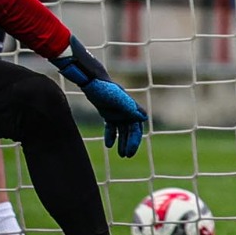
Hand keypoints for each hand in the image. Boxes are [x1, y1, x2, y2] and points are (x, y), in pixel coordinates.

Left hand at [52, 36, 148, 157]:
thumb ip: (129, 107)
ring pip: (122, 130)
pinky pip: (111, 126)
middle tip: (126, 155)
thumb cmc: (104, 88)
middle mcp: (126, 110)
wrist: (91, 79)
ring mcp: (116, 111)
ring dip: (122, 141)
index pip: (137, 127)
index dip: (135, 139)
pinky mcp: (107, 111)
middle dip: (129, 143)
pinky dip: (111, 135)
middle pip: (130, 130)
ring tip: (120, 154)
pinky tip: (109, 145)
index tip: (131, 151)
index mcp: (130, 108)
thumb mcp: (116, 99)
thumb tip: (144, 118)